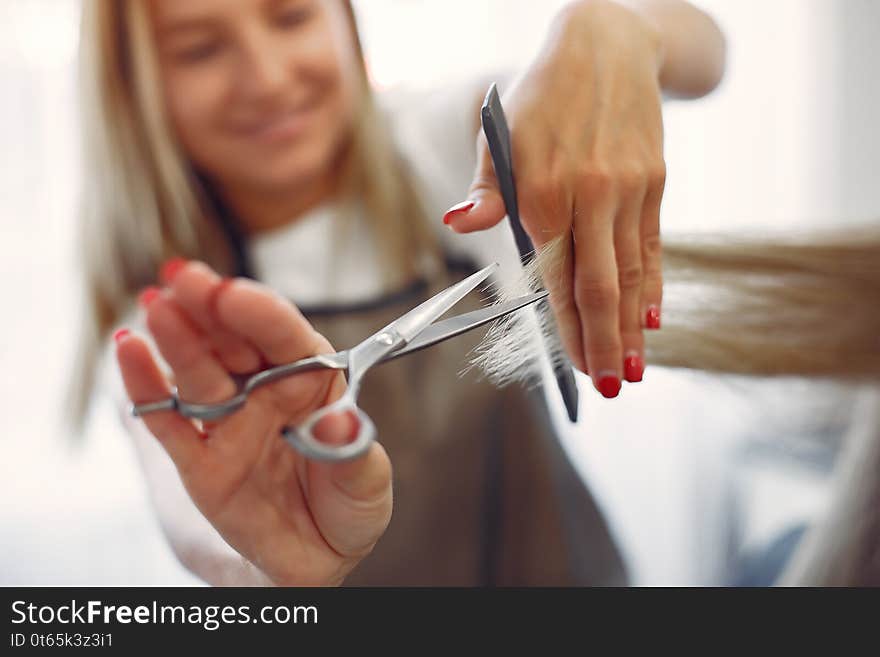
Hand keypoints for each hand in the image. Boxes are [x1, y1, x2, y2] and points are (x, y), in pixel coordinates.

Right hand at [115, 261, 391, 585]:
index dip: (260, 312)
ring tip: (156, 306)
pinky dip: (147, 388)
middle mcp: (266, 391)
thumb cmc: (348, 504)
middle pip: (234, 340)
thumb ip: (353, 452)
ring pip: (199, 372)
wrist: (317, 557)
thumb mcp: (367, 482)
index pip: (285, 336)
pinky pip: (170, 422)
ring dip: (177, 339)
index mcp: (312, 381)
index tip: (234, 294)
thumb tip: (339, 423)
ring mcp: (230, 423)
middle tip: (183, 276)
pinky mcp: (200, 461)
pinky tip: (128, 350)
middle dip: (210, 306)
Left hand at [446, 0, 666, 397]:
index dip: (568, 328)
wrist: (608, 46)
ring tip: (635, 369)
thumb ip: (487, 189)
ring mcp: (629, 190)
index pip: (556, 278)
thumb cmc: (542, 97)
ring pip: (631, 272)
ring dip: (633, 326)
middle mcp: (591, 195)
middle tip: (610, 385)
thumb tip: (461, 222)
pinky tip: (655, 318)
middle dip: (605, 342)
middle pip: (600, 285)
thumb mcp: (500, 134)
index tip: (576, 368)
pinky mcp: (654, 182)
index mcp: (543, 190)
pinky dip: (654, 285)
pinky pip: (653, 245)